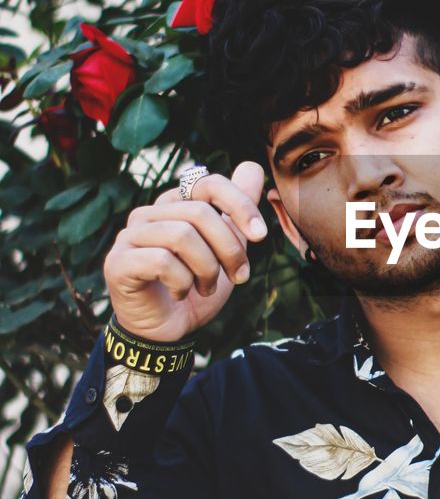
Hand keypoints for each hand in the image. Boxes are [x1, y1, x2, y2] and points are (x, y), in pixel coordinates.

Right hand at [103, 162, 267, 342]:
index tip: (261, 236)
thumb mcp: (226, 248)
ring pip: (182, 236)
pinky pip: (161, 261)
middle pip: (200, 213)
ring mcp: (129, 237)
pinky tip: (181, 293)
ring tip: (207, 288)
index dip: (239, 205)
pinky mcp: (118, 263)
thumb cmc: (195, 287)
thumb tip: (253, 167)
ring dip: (207, 269)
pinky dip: (182, 282)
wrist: (167, 331)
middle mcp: (148, 214)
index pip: (208, 183)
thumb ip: (236, 210)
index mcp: (173, 204)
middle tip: (239, 276)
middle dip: (229, 248)